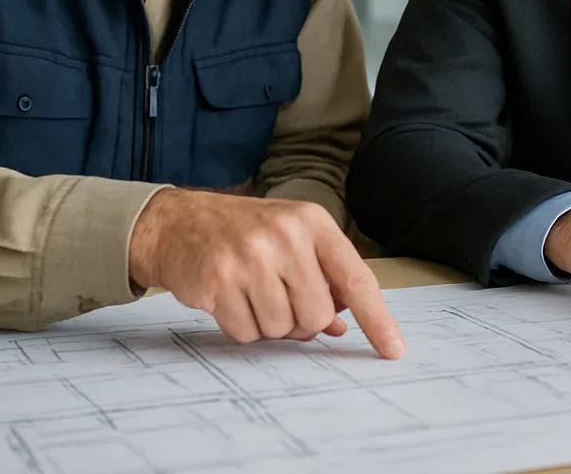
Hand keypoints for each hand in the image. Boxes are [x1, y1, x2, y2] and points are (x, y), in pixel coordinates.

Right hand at [128, 188, 404, 357]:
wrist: (176, 222)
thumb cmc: (242, 233)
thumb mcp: (290, 240)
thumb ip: (321, 277)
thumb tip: (340, 325)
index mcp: (311, 222)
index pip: (356, 278)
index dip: (377, 318)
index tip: (393, 349)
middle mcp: (284, 235)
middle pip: (316, 314)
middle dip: (300, 321)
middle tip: (279, 300)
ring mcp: (249, 257)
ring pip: (281, 328)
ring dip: (268, 324)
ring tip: (250, 293)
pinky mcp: (218, 280)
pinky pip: (246, 333)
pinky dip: (241, 327)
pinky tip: (229, 299)